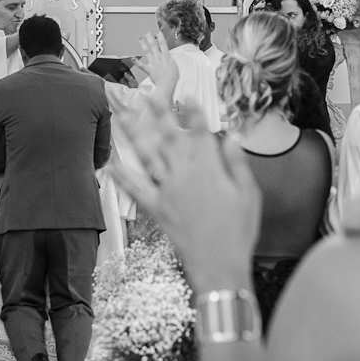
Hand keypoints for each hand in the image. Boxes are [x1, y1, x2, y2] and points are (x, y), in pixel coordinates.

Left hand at [110, 97, 260, 293]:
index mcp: (210, 171)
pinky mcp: (158, 210)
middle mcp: (186, 176)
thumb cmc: (239, 232)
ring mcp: (169, 192)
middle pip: (171, 138)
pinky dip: (123, 177)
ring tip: (122, 118)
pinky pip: (137, 189)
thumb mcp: (248, 195)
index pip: (201, 134)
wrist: (219, 266)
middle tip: (149, 94)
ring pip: (148, 156)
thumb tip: (232, 139)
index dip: (194, 112)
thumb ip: (237, 164)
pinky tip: (111, 164)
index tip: (188, 95)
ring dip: (134, 135)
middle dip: (160, 114)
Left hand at [138, 32, 178, 93]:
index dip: (160, 37)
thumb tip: (168, 56)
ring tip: (140, 38)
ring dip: (143, 44)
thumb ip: (170, 60)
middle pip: (153, 45)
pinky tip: (132, 58)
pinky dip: (137, 62)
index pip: (163, 44)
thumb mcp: (175, 66)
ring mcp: (153, 63)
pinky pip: (142, 65)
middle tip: (146, 32)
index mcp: (166, 57)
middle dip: (149, 37)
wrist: (168, 84)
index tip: (157, 31)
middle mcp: (159, 58)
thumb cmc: (173, 77)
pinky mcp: (149, 70)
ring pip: (147, 51)